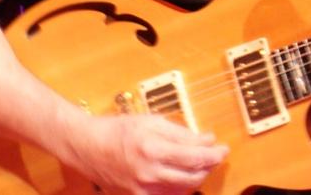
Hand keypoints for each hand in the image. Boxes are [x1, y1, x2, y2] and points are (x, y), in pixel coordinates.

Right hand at [68, 114, 228, 194]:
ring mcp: (143, 188)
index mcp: (153, 149)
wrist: (87, 146)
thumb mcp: (152, 121)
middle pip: (193, 177)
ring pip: (182, 190)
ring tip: (199, 163)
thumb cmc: (118, 130)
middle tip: (215, 155)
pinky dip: (179, 188)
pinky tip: (181, 176)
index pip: (195, 157)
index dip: (215, 154)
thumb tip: (207, 139)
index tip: (223, 148)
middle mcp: (149, 173)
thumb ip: (182, 132)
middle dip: (209, 166)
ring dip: (197, 177)